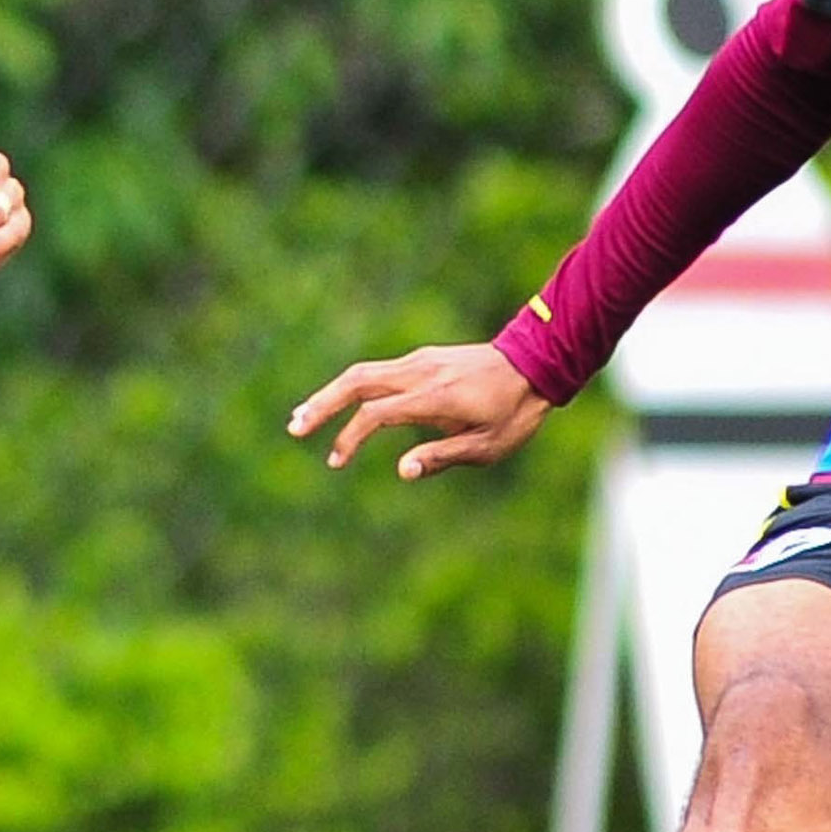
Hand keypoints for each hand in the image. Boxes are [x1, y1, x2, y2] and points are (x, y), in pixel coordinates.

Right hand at [289, 342, 554, 479]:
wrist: (536, 363)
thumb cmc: (515, 412)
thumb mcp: (488, 446)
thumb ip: (443, 458)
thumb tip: (401, 472)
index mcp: (435, 398)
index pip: (377, 414)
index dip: (351, 437)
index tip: (336, 460)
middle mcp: (421, 373)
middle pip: (357, 381)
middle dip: (322, 404)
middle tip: (294, 426)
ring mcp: (420, 361)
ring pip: (364, 372)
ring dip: (331, 393)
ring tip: (304, 416)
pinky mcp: (423, 359)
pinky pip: (379, 371)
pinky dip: (353, 388)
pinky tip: (343, 405)